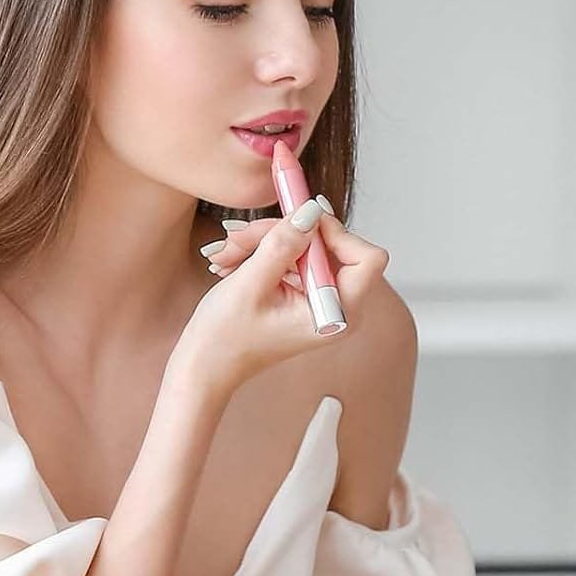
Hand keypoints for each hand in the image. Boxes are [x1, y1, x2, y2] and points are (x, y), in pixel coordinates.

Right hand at [172, 199, 389, 400]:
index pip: (368, 259)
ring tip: (229, 255)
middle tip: (242, 236)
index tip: (300, 220)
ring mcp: (323, 300)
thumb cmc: (226, 339)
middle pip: (333, 246)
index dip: (337, 233)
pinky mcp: (306, 293)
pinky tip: (235, 262)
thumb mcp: (251, 284)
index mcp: (337, 315)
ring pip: (308, 247)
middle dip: (286, 234)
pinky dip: (265, 252)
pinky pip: (295, 257)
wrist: (207, 364)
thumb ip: (283, 244)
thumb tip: (311, 211)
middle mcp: (339, 308)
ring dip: (266, 241)